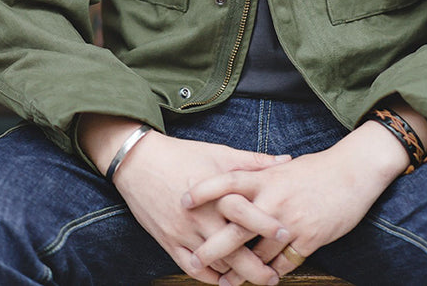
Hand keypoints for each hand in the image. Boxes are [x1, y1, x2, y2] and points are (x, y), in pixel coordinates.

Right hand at [78, 115, 289, 284]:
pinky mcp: (168, 241)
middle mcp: (201, 216)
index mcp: (216, 193)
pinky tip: (223, 280)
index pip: (247, 214)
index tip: (287, 235)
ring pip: (215, 263)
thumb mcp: (219, 154)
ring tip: (252, 279)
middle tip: (273, 277)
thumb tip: (285, 160)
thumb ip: (253, 161)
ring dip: (234, 275)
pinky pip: (191, 268)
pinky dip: (209, 278)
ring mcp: (184, 232)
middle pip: (233, 250)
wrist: (139, 162)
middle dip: (256, 268)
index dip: (268, 227)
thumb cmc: (183, 155)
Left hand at [183, 120, 410, 284]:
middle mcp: (274, 200)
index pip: (228, 181)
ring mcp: (290, 222)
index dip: (205, 190)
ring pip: (258, 254)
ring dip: (241, 271)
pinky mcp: (308, 239)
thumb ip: (260, 176)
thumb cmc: (316, 169)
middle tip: (195, 259)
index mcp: (266, 178)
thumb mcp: (284, 168)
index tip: (183, 200)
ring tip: (226, 284)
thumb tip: (236, 180)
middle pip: (236, 227)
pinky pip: (284, 263)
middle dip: (213, 247)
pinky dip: (272, 273)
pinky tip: (264, 280)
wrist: (352, 174)